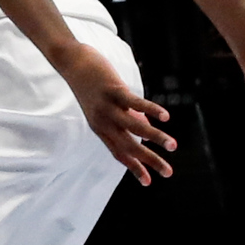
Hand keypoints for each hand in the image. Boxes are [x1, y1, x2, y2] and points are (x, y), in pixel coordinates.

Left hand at [56, 47, 176, 183]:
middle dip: (149, 161)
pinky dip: (151, 110)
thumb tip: (147, 131)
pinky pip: (134, 103)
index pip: (118, 153)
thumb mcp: (107, 106)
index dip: (134, 168)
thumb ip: (126, 118)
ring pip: (134, 127)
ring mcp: (106, 106)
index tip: (149, 183)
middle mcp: (102, 121)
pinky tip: (166, 117)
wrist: (70, 61)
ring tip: (174, 146)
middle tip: (169, 173)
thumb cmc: (92, 84)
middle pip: (128, 146)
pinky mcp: (112, 90)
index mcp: (100, 128)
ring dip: (156, 137)